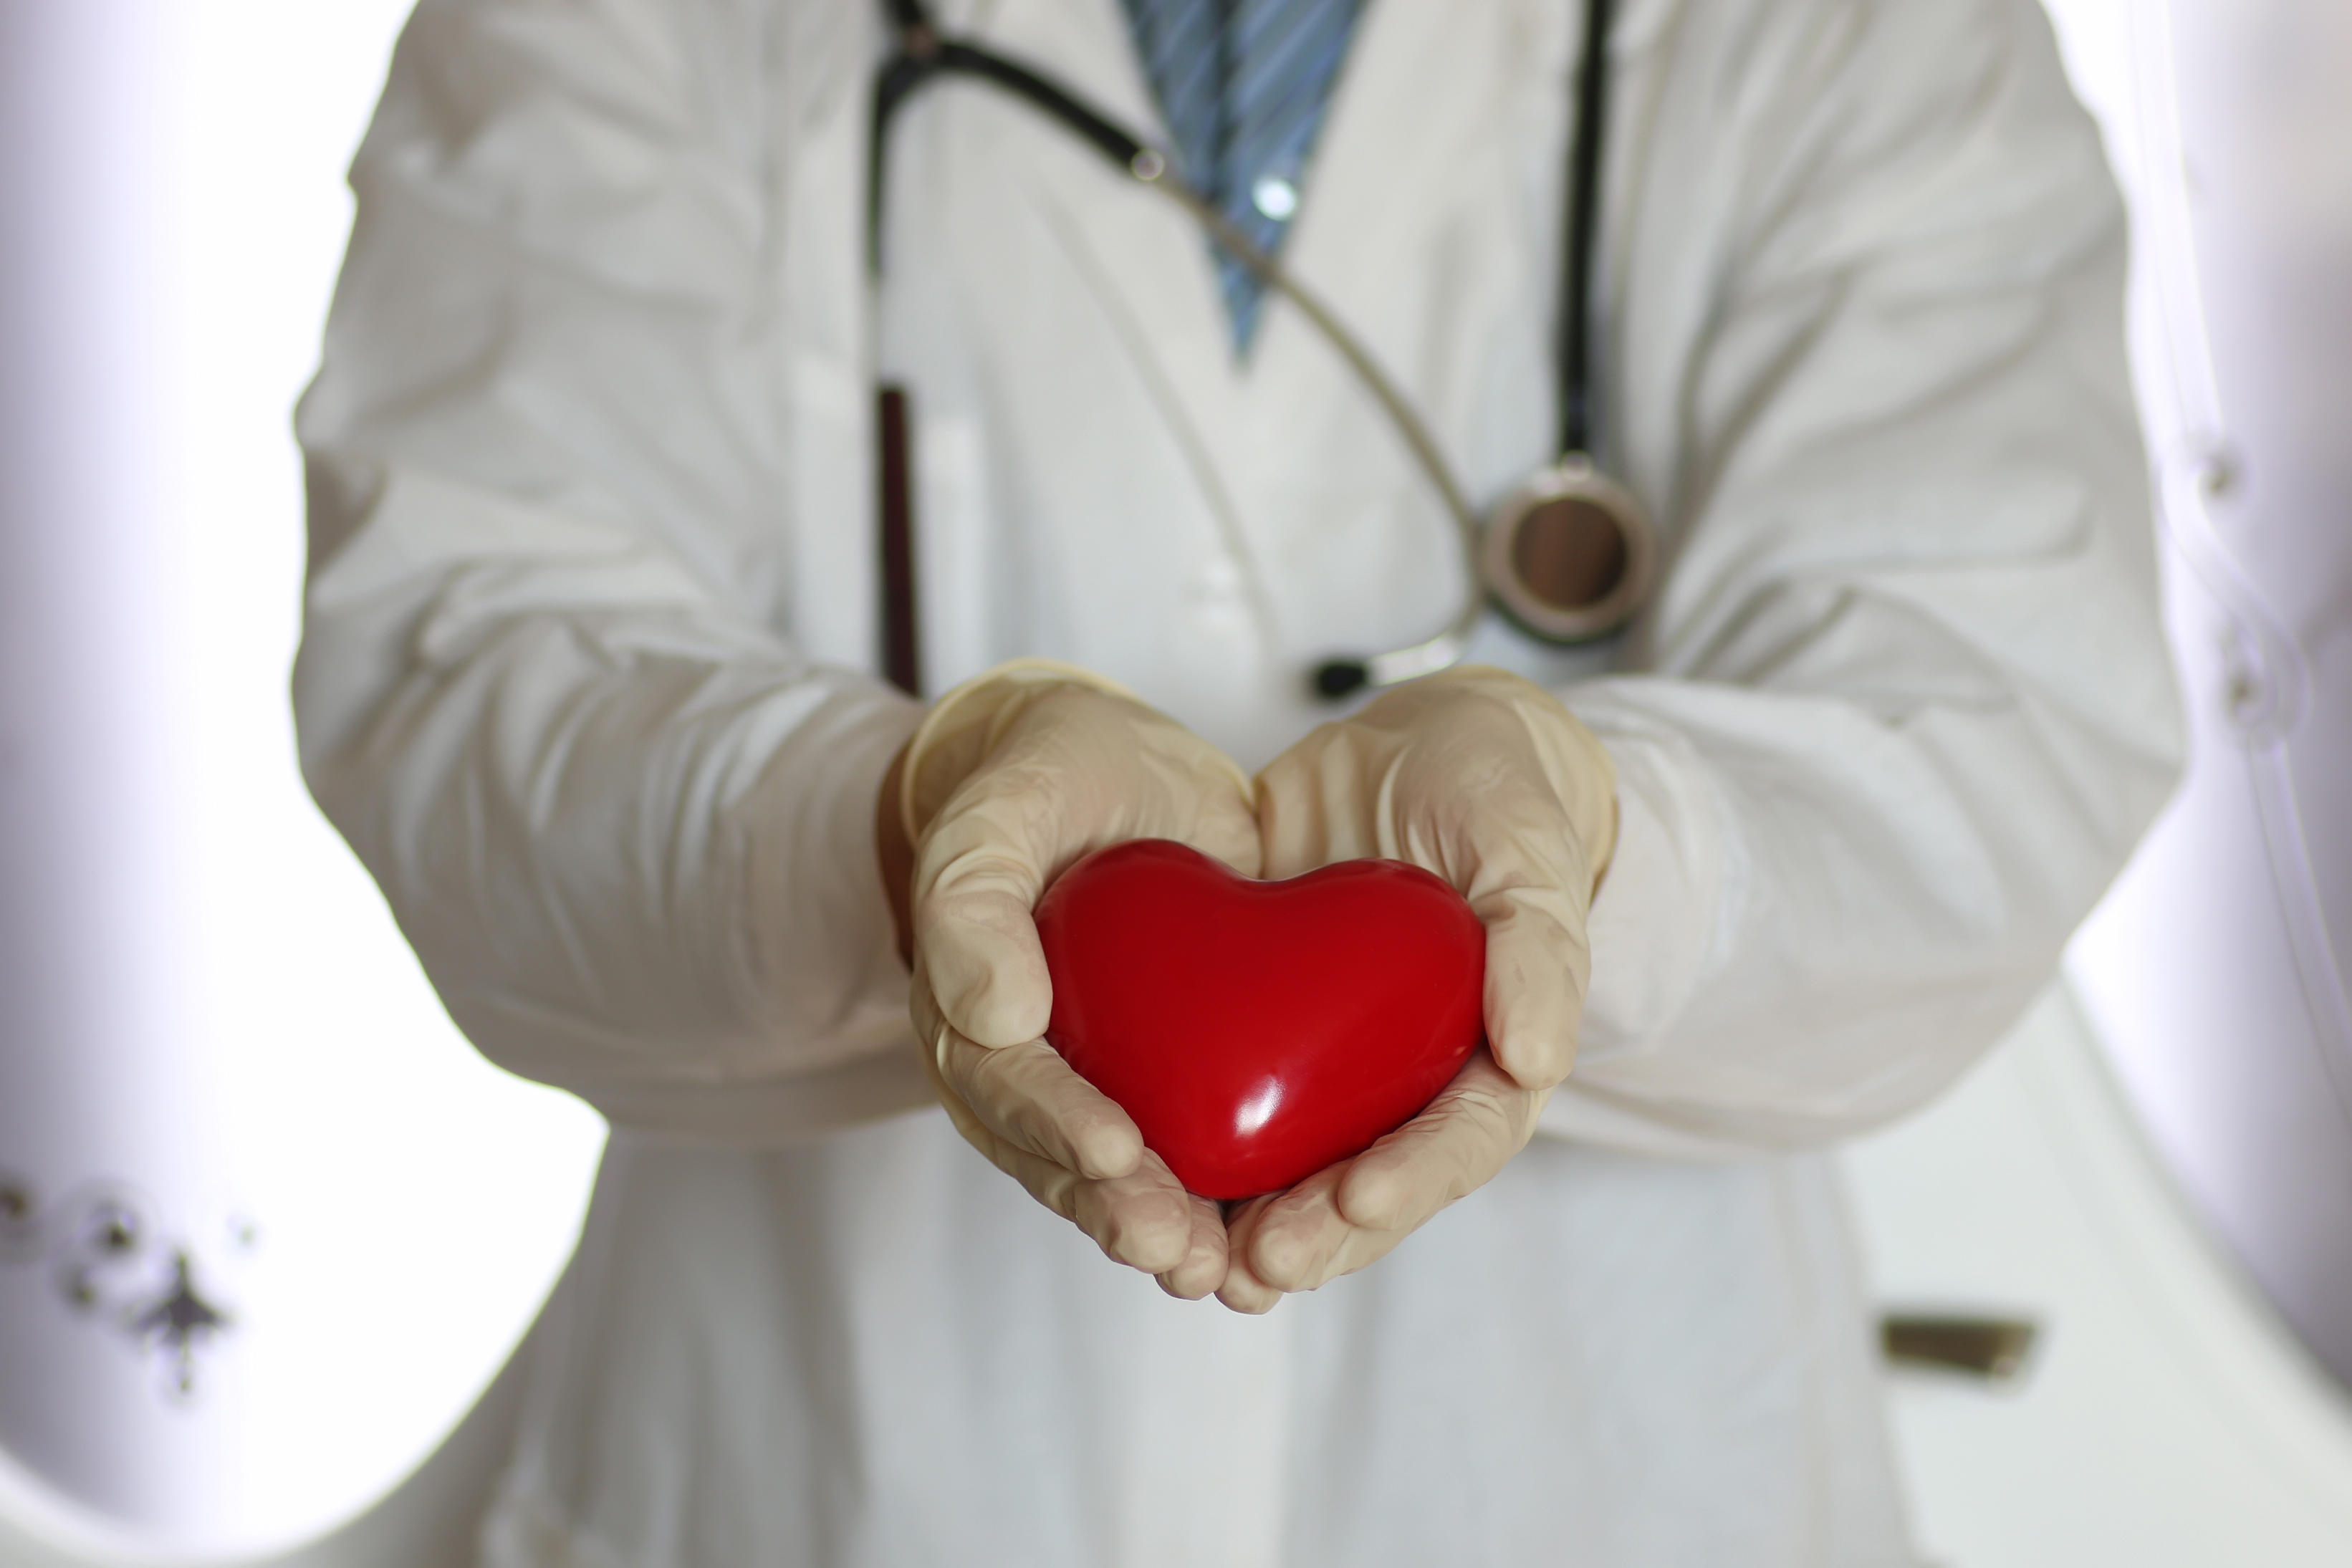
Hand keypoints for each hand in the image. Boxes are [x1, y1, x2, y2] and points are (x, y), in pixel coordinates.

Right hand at [880, 660, 1260, 1298]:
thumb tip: (994, 1015)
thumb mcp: (1001, 805)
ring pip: (1115, 1176)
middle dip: (1116, 1208)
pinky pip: (1184, 1148)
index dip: (1055, 1122)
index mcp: (968, 1003)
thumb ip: (974, 896)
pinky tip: (1269, 1237)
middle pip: (1055, 1155)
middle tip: (1176, 1246)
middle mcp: (1025, 1061)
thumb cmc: (1048, 777)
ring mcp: (1093, 1079)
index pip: (1003, 1079)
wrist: (1117, 769)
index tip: (1115, 1151)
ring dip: (1163, 1227)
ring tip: (1218, 1272)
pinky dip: (1222, 1198)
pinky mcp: (1166, 1077)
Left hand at [1218, 667, 1615, 1310]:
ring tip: (1192, 1264)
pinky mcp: (1264, 1030)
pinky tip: (1134, 1184)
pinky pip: (1227, 1105)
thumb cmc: (1490, 792)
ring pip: (1294, 1169)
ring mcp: (1335, 1065)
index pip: (1461, 1142)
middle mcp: (1411, 1081)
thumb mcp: (1523, 846)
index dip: (1411, 1180)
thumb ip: (1537, 945)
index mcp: (1491, 1056)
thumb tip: (1537, 1059)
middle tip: (1253, 1266)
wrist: (1413, 743)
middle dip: (1314, 1235)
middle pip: (1369, 1187)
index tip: (1353, 1196)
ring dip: (1246, 1227)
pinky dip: (1188, 1152)